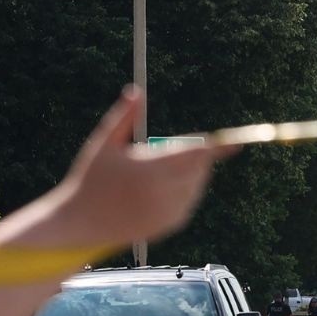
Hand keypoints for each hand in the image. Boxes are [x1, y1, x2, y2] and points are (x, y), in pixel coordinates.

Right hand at [56, 86, 235, 245]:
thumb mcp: (103, 144)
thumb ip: (123, 117)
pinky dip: (186, 191)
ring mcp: (169, 212)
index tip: (235, 143)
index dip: (216, 147)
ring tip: (154, 173)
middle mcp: (164, 193)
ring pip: (198, 185)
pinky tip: (160, 188)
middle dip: (194, 156)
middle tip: (162, 155)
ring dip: (191, 173)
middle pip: (200, 168)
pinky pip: (190, 201)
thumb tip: (136, 91)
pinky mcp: (170, 225)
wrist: (81, 223)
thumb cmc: (89, 179)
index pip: (195, 154)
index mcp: (150, 169)